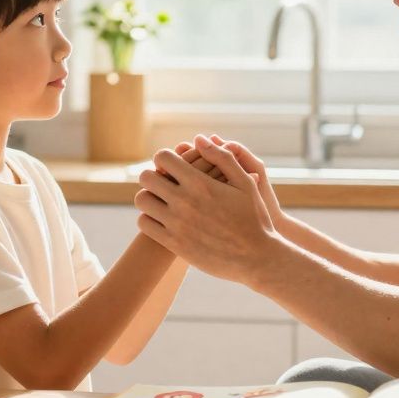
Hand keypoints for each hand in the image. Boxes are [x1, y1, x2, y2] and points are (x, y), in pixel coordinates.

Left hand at [134, 135, 282, 285]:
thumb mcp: (245, 183)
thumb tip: (199, 139)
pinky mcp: (174, 243)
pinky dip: (149, 218)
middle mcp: (184, 202)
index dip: (165, 158)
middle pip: (146, 177)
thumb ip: (221, 157)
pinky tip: (162, 218)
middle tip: (164, 182)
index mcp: (200, 183)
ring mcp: (177, 224)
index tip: (172, 166)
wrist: (256, 258)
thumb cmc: (254, 218)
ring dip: (149, 196)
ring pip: (142, 200)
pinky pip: (145, 223)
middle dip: (154, 175)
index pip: (163, 158)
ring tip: (162, 199)